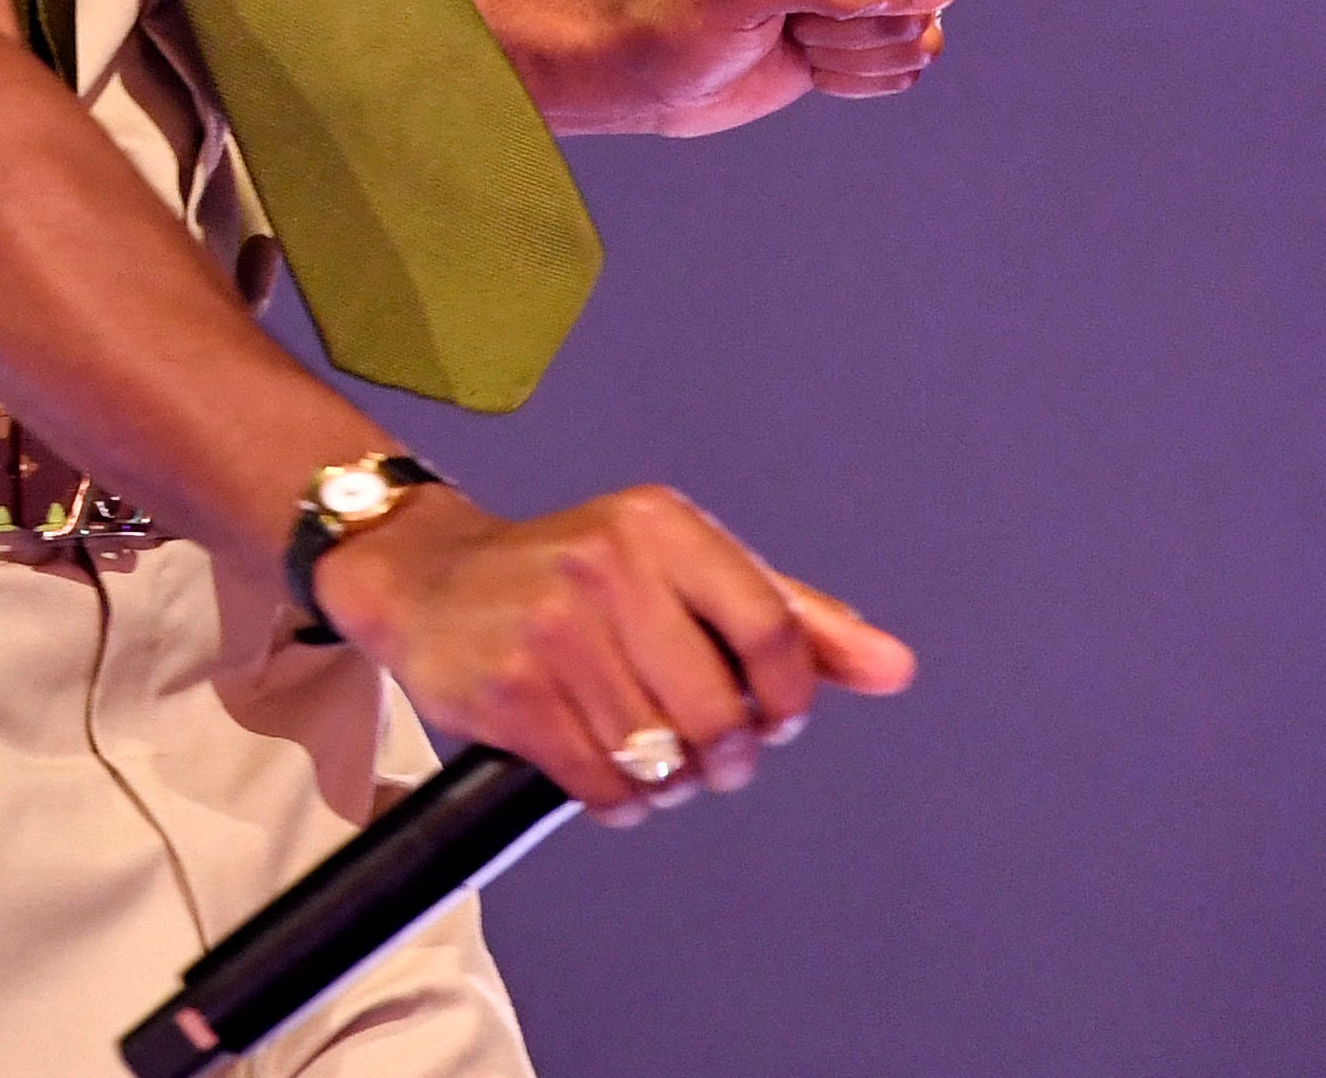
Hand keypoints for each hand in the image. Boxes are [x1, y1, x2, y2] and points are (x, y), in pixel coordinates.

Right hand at [311, 484, 914, 823]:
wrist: (429, 580)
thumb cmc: (577, 582)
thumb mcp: (684, 573)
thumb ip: (792, 621)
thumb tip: (895, 668)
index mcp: (663, 524)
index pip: (774, 633)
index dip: (785, 703)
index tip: (767, 719)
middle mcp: (608, 563)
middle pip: (721, 712)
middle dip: (724, 757)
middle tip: (704, 756)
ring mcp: (554, 626)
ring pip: (662, 757)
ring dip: (666, 784)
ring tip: (644, 759)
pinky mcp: (511, 689)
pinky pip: (602, 784)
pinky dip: (618, 801)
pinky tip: (605, 776)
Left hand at [526, 0, 954, 134]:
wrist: (638, 69)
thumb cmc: (672, 15)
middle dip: (851, 30)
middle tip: (783, 19)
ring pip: (917, 38)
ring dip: (849, 56)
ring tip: (787, 33)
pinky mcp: (857, 24)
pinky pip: (902, 66)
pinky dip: (853, 77)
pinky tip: (802, 56)